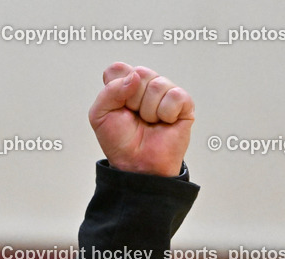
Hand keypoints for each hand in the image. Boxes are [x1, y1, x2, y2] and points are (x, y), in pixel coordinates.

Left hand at [89, 62, 194, 176]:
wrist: (136, 163)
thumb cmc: (119, 141)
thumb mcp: (99, 115)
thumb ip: (109, 91)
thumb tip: (135, 76)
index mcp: (124, 85)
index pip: (118, 69)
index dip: (115, 87)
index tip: (117, 106)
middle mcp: (145, 85)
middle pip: (140, 72)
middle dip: (132, 100)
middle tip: (134, 117)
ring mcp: (165, 93)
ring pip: (157, 85)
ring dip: (149, 110)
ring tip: (149, 122)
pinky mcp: (184, 103)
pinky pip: (175, 96)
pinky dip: (166, 114)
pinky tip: (164, 123)